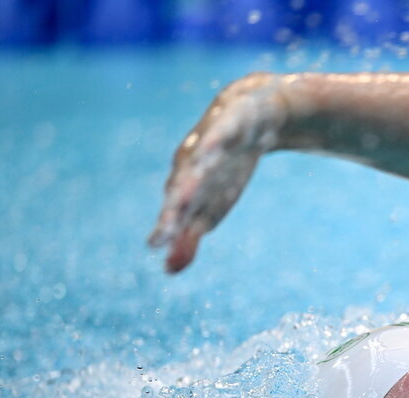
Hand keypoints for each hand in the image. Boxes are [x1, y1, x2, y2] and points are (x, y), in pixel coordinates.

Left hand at [148, 73, 285, 272]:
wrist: (253, 116)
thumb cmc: (224, 167)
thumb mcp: (208, 207)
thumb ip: (187, 238)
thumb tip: (168, 271)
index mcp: (182, 184)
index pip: (173, 209)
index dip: (167, 226)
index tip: (156, 245)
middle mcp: (191, 162)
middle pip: (182, 185)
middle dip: (176, 205)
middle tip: (167, 227)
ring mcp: (211, 140)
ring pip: (200, 159)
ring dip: (193, 174)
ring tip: (184, 193)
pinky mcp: (233, 121)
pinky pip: (225, 131)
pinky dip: (219, 140)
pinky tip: (216, 148)